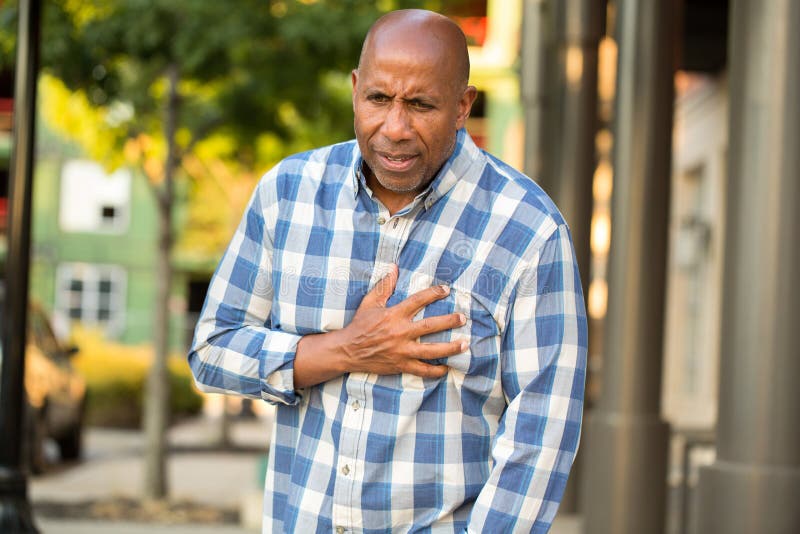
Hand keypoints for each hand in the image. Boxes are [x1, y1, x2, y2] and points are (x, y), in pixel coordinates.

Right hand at [337, 264, 466, 377]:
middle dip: (450, 321)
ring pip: (431, 350)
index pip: (418, 300)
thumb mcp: (369, 303)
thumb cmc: (359, 325)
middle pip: (431, 326)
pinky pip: (422, 370)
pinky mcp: (400, 365)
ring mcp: (402, 350)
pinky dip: (436, 371)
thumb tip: (394, 267)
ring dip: (450, 347)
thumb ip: (384, 286)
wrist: (347, 351)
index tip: (446, 290)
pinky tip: (447, 369)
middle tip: (463, 318)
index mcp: (394, 315)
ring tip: (465, 344)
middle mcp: (400, 332)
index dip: (433, 293)